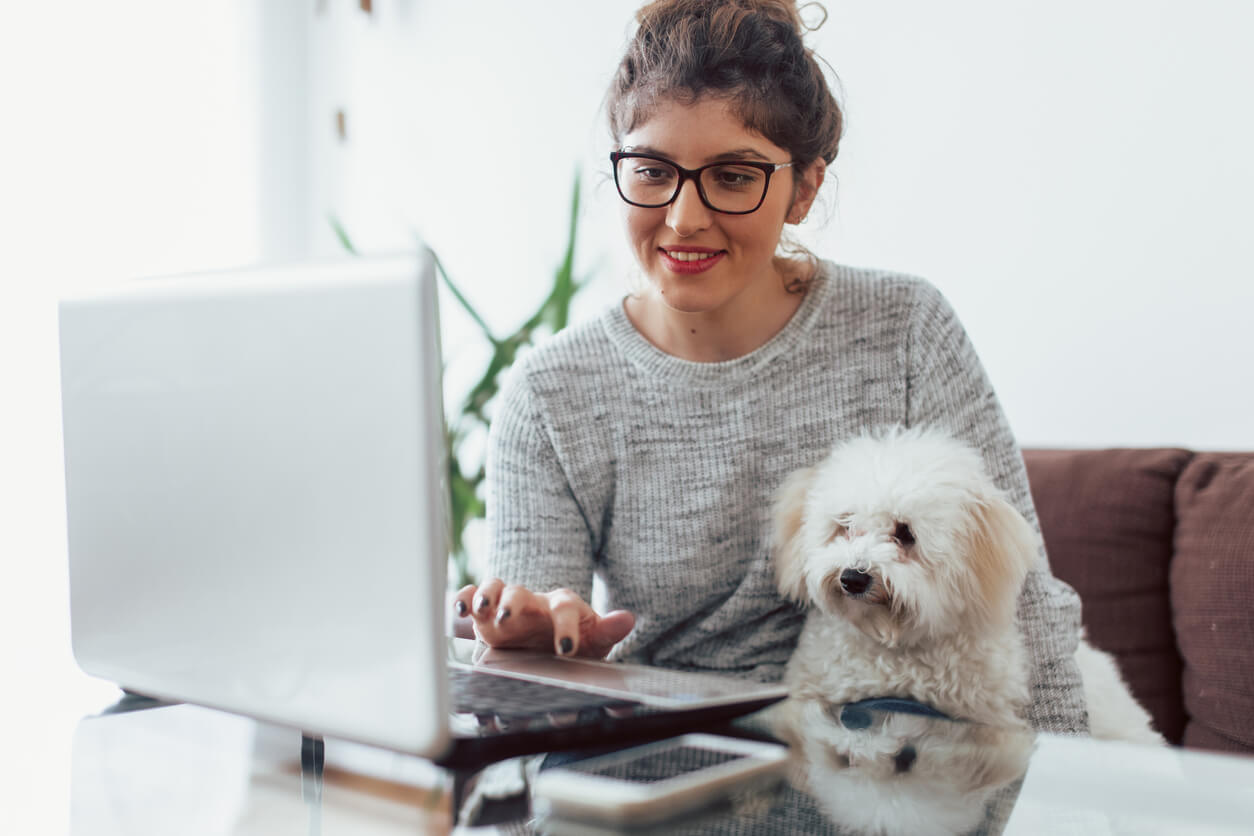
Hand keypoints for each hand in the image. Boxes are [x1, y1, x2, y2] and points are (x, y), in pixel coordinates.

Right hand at [453, 578, 634, 658]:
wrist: (547, 645)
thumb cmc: (573, 641)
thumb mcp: (593, 639)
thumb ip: (608, 630)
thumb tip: (628, 619)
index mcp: (562, 606)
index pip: (565, 608)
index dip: (565, 627)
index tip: (565, 649)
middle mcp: (533, 601)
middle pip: (522, 592)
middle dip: (513, 603)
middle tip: (508, 618)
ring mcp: (507, 604)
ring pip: (494, 588)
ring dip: (486, 596)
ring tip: (480, 611)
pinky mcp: (485, 613)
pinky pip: (471, 597)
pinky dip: (463, 599)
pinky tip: (457, 610)